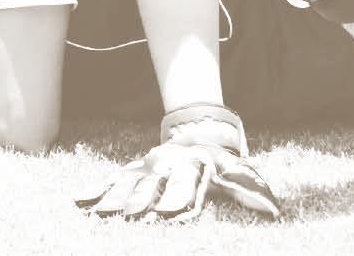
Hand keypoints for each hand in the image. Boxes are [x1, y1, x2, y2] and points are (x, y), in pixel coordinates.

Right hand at [76, 107, 279, 221]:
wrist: (197, 135)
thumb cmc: (221, 163)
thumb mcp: (238, 172)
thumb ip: (250, 190)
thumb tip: (273, 210)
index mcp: (191, 169)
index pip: (184, 187)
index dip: (176, 200)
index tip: (168, 214)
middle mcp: (165, 167)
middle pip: (151, 187)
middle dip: (140, 202)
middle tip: (130, 217)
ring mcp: (145, 169)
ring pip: (126, 185)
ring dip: (113, 200)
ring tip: (99, 215)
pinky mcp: (132, 172)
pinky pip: (111, 182)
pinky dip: (95, 192)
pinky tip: (79, 203)